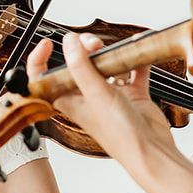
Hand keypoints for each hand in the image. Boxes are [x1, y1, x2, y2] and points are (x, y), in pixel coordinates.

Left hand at [26, 31, 175, 171]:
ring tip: (113, 50)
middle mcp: (88, 97)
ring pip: (104, 65)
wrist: (151, 150)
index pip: (46, 79)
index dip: (41, 60)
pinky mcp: (132, 95)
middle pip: (78, 65)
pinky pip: (132, 71)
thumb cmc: (120, 135)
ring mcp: (111, 95)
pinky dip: (134, 60)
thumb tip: (69, 42)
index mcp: (71, 101)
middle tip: (92, 45)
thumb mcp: (96, 95)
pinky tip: (136, 52)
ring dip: (108, 53)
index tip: (47, 43)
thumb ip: (81, 67)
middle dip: (83, 49)